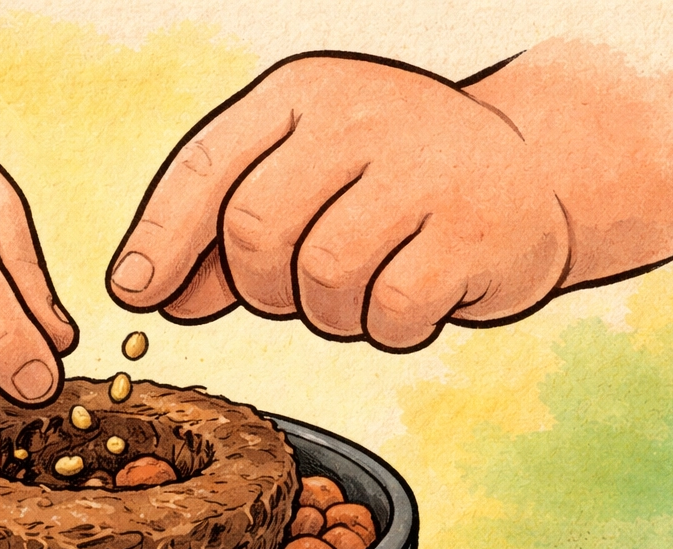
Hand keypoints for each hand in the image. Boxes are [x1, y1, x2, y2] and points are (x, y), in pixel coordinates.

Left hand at [108, 45, 672, 348]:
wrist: (536, 167)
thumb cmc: (397, 180)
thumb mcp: (307, 180)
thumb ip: (225, 232)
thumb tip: (150, 295)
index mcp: (306, 95)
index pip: (209, 165)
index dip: (162, 238)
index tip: (136, 294)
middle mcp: (361, 118)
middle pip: (255, 231)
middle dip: (262, 286)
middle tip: (298, 290)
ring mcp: (424, 170)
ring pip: (321, 278)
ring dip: (330, 312)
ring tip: (367, 286)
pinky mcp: (474, 231)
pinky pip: (388, 313)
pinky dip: (387, 328)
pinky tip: (414, 297)